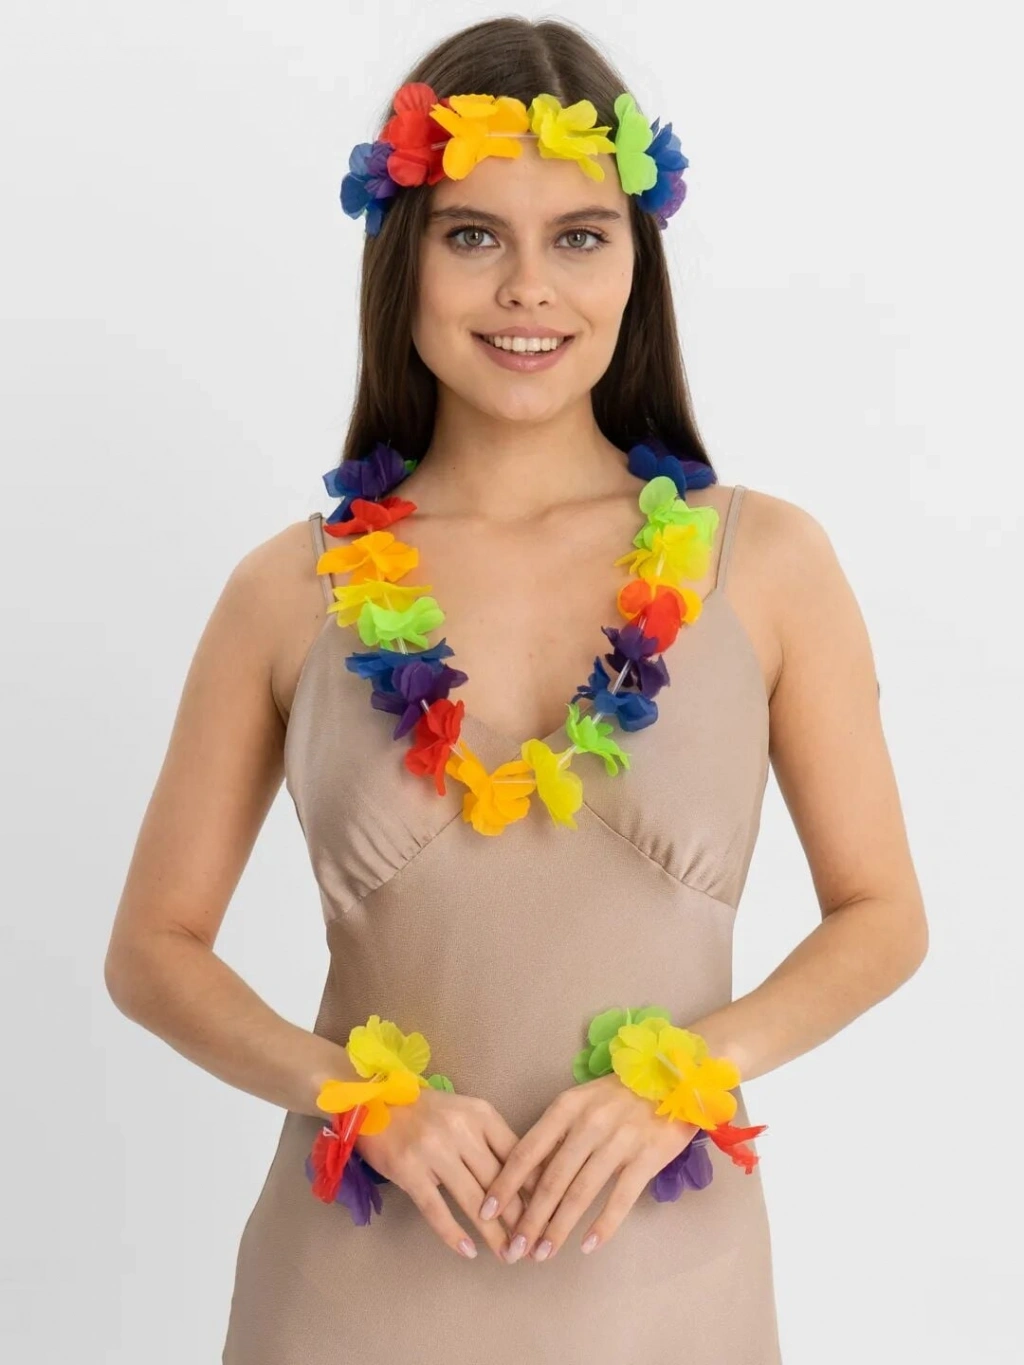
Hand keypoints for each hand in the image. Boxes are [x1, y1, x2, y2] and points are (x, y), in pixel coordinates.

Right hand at [354, 1087, 540, 1262]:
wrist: (373, 1100)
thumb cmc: (426, 1111)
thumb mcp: (464, 1113)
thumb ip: (491, 1140)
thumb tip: (526, 1180)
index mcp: (480, 1114)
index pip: (517, 1154)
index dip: (535, 1187)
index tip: (549, 1212)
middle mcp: (460, 1129)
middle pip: (499, 1181)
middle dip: (520, 1217)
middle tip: (533, 1244)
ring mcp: (433, 1150)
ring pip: (473, 1200)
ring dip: (493, 1233)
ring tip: (508, 1254)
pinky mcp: (409, 1170)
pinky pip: (436, 1209)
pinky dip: (454, 1234)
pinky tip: (468, 1251)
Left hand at [478, 1074, 697, 1262]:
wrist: (676, 1077)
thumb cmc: (621, 1093)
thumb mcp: (583, 1101)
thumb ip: (558, 1133)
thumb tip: (527, 1176)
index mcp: (567, 1107)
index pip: (527, 1150)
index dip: (505, 1183)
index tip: (486, 1210)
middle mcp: (589, 1124)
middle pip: (550, 1179)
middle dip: (528, 1219)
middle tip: (513, 1248)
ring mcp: (619, 1141)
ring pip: (580, 1193)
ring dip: (558, 1228)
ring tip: (542, 1253)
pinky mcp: (647, 1157)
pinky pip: (620, 1199)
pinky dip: (602, 1226)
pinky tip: (587, 1246)